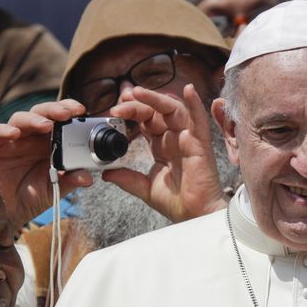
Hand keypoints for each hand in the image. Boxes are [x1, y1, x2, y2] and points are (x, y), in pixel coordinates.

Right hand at [0, 100, 93, 223]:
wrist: (8, 212)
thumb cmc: (33, 195)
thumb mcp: (56, 187)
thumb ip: (71, 179)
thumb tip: (88, 178)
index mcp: (49, 141)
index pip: (60, 119)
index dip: (70, 111)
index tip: (82, 111)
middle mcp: (31, 136)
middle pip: (42, 113)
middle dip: (55, 109)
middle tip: (68, 113)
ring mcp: (12, 140)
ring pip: (20, 118)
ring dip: (34, 119)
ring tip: (47, 125)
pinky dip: (5, 130)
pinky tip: (14, 133)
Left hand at [102, 85, 227, 222]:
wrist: (193, 217)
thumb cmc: (176, 202)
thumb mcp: (144, 188)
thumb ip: (127, 178)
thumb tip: (106, 173)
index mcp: (162, 145)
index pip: (145, 120)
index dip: (131, 111)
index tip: (114, 109)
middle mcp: (174, 138)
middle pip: (156, 111)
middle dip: (137, 103)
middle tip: (120, 101)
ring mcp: (188, 139)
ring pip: (173, 110)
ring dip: (156, 98)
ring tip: (137, 93)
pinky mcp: (200, 144)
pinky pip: (199, 120)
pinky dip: (195, 104)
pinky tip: (188, 90)